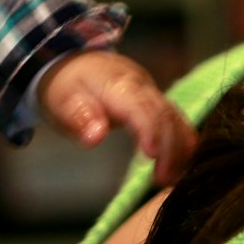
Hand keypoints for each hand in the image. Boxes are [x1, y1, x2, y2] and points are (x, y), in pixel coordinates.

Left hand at [38, 49, 196, 185]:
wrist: (75, 62)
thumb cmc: (67, 86)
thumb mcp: (61, 102)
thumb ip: (78, 118)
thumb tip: (96, 136)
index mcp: (115, 84)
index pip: (140, 106)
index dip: (149, 130)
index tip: (151, 157)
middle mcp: (140, 84)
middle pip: (165, 113)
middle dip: (169, 147)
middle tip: (163, 180)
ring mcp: (151, 90)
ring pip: (175, 116)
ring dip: (180, 148)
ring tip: (172, 178)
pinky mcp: (156, 99)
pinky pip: (176, 117)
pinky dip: (182, 141)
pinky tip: (181, 164)